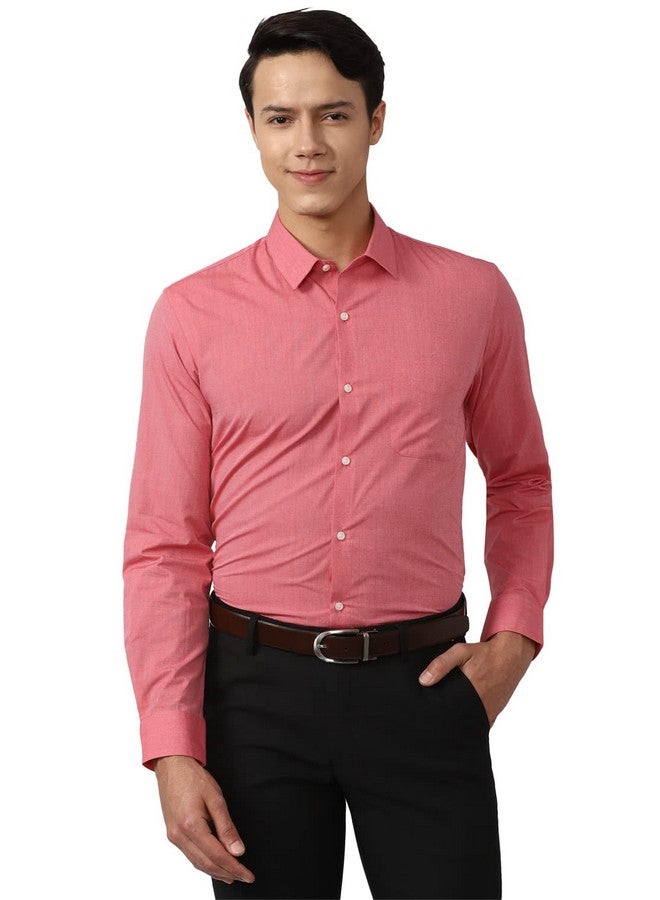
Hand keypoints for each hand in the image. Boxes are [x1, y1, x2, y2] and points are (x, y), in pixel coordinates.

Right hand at [154, 755, 255, 884]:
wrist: (172, 766)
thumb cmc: (193, 778)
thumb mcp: (215, 798)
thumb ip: (227, 827)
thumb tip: (238, 851)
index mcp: (191, 826)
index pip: (217, 855)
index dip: (235, 867)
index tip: (249, 875)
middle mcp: (179, 836)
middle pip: (206, 863)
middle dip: (227, 873)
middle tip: (245, 877)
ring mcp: (173, 836)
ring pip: (197, 863)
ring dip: (215, 871)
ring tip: (232, 875)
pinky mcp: (172, 834)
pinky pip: (190, 855)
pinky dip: (204, 863)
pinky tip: (214, 864)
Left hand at [418, 631, 536, 725]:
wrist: (511, 656)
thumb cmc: (485, 654)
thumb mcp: (461, 652)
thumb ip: (441, 664)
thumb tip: (424, 681)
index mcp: (470, 692)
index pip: (448, 712)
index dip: (437, 714)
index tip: (428, 714)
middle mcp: (480, 705)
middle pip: (457, 721)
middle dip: (446, 721)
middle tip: (434, 718)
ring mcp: (488, 711)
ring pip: (468, 724)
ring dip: (458, 722)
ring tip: (447, 719)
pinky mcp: (493, 713)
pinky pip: (479, 723)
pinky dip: (470, 722)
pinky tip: (461, 716)